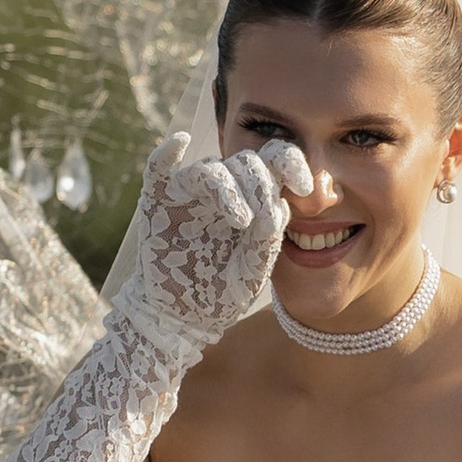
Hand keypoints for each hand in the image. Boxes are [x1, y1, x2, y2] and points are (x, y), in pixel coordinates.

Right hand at [127, 127, 312, 368]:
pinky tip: (180, 143)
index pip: (273, 162)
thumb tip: (281, 206)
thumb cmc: (221, 294)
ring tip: (242, 221)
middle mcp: (223, 189)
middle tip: (265, 224)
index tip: (305, 188)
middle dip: (261, 187)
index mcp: (253, 198)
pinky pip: (157, 169)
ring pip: (211, 168)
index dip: (292, 164)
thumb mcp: (252, 274)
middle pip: (246, 162)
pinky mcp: (156, 203)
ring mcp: (188, 194)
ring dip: (230, 188)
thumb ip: (267, 243)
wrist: (183, 318)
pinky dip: (165, 154)